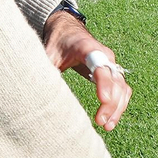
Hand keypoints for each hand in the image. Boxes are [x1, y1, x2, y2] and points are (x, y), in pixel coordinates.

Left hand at [43, 11, 131, 130]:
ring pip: (122, 87)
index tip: (103, 100)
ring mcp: (110, 65)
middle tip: (100, 122)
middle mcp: (104, 56)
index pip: (100, 65)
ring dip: (117, 107)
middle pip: (115, 80)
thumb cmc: (58, 43)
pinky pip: (122, 90)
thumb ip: (45, 70)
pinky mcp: (112, 73)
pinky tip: (110, 120)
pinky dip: (119, 105)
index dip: (104, 82)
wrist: (68, 31)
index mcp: (88, 48)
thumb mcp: (48, 54)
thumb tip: (36, 93)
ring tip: (107, 125)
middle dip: (111, 102)